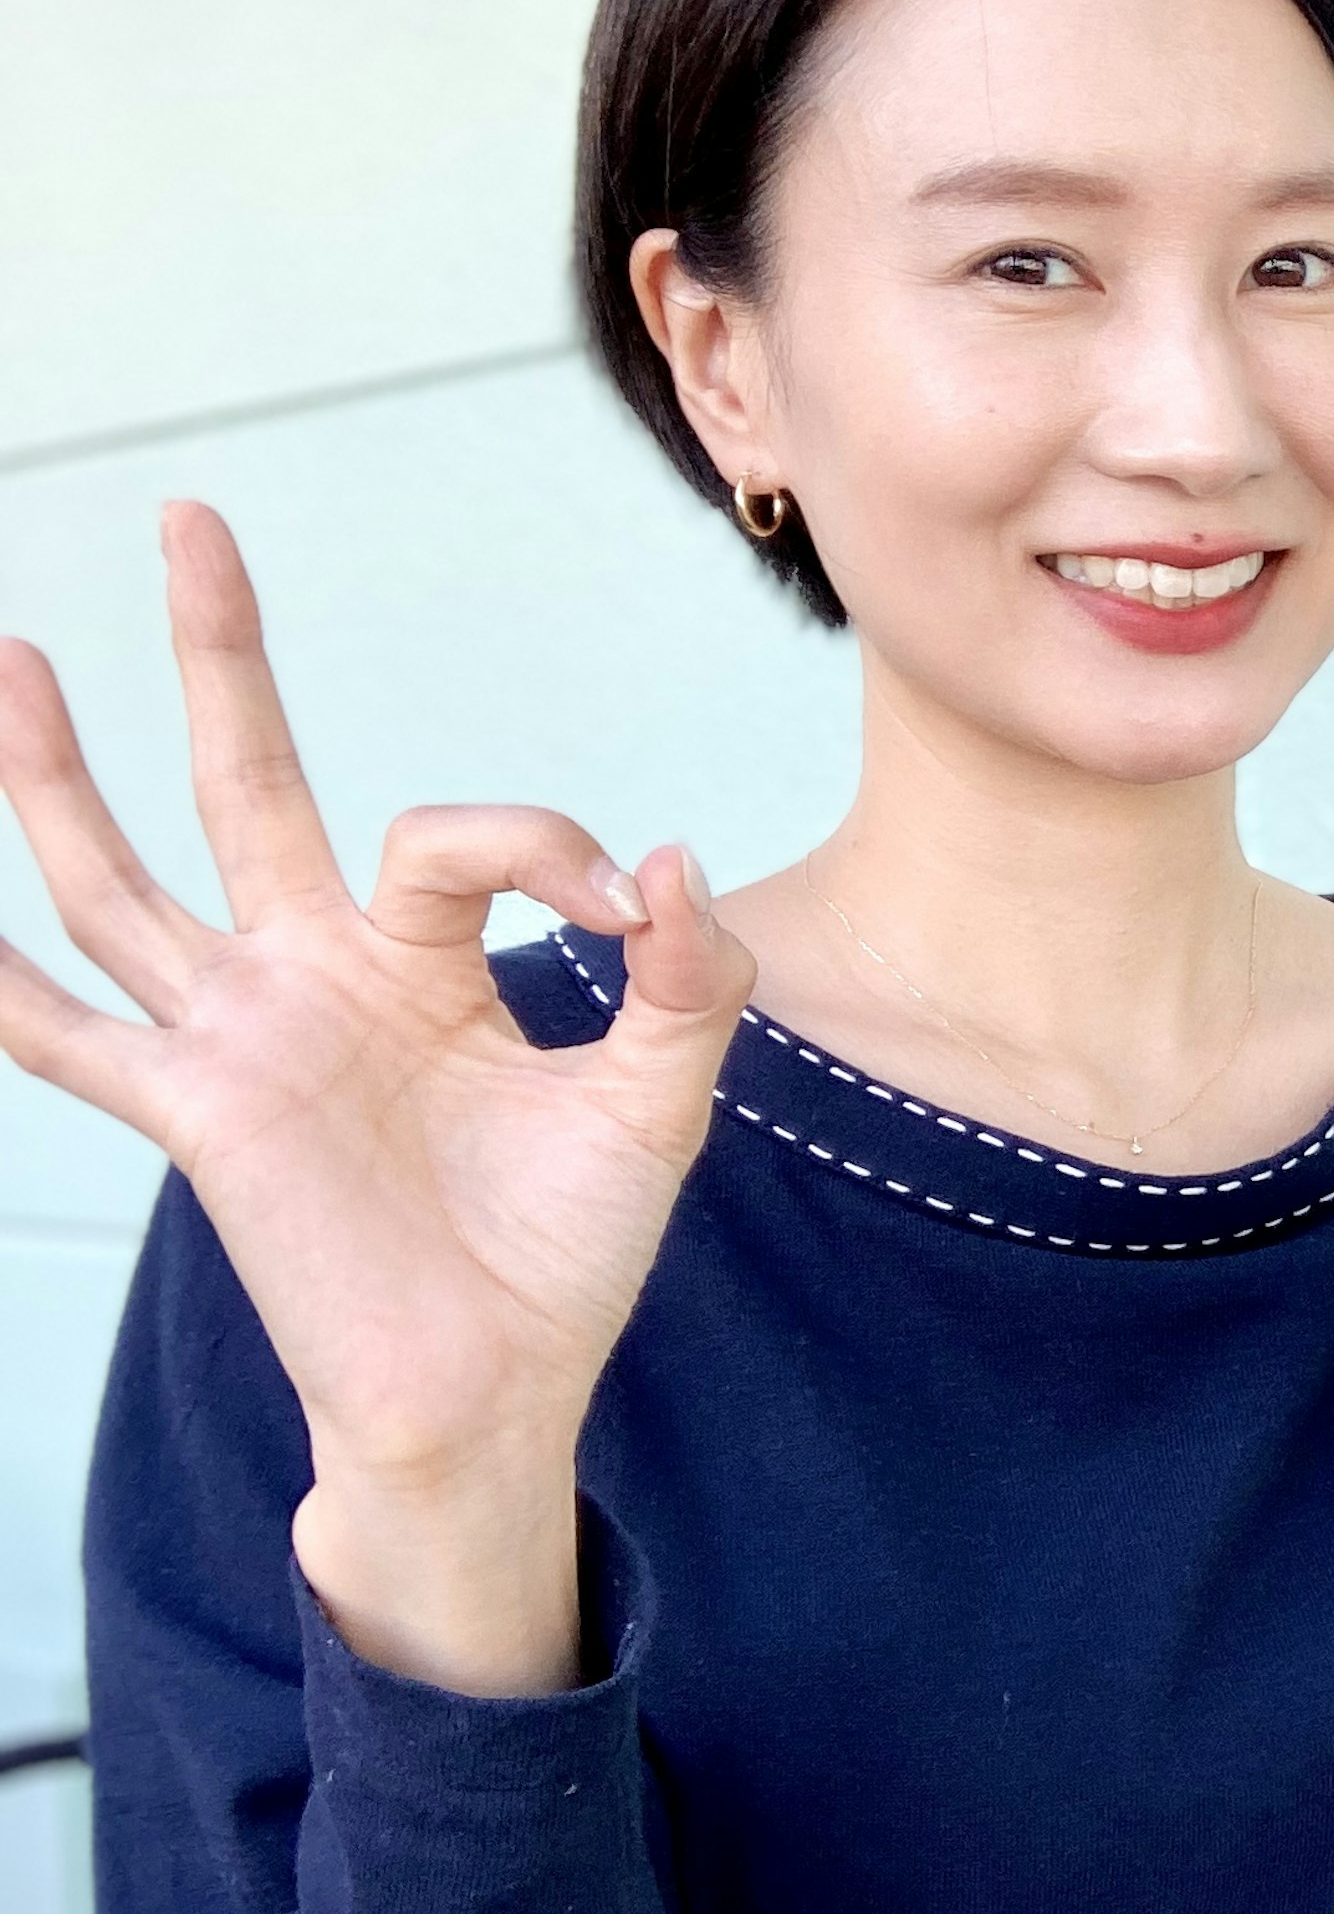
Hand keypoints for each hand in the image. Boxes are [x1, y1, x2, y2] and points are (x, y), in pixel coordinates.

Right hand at [0, 505, 753, 1691]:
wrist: (502, 1389)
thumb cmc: (566, 1249)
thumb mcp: (658, 1103)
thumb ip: (686, 982)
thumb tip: (671, 860)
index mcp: (430, 959)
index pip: (465, 836)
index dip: (554, 851)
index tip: (633, 918)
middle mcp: (321, 973)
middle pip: (252, 780)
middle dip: (222, 655)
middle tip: (191, 523)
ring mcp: (246, 1034)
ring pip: (129, 880)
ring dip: (60, 775)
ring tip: (8, 655)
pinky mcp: (203, 1114)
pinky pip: (73, 1043)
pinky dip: (4, 990)